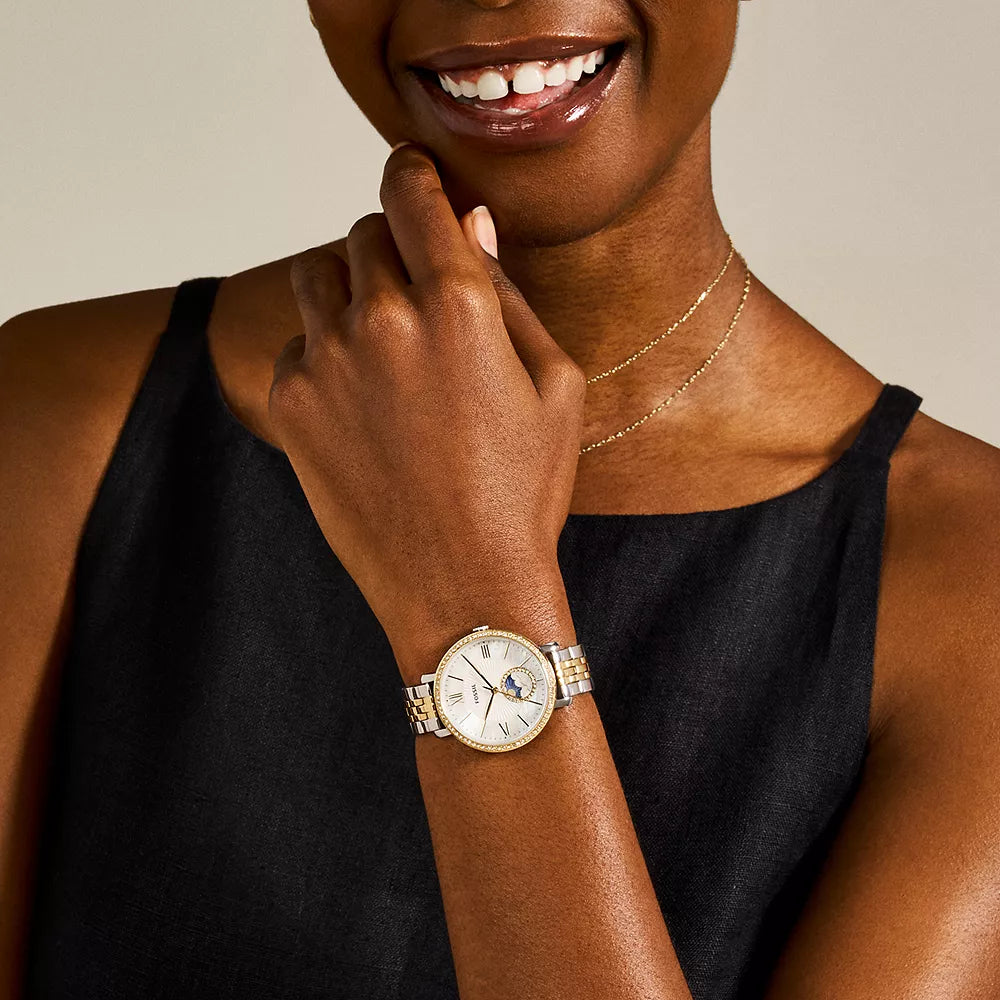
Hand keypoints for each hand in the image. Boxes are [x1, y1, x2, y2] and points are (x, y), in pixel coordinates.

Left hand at [268, 145, 584, 674]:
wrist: (461, 585)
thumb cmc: (522, 491)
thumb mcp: (554, 385)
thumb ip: (508, 293)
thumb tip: (471, 225)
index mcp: (458, 304)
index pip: (412, 191)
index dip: (412, 171)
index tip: (412, 174)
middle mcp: (382, 319)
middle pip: (364, 233)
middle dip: (392, 250)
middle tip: (420, 299)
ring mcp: (328, 361)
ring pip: (319, 277)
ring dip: (349, 289)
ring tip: (386, 345)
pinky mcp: (292, 404)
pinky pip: (298, 343)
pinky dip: (325, 352)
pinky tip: (364, 403)